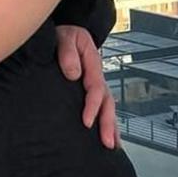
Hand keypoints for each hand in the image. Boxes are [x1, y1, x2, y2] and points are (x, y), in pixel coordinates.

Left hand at [55, 24, 118, 148]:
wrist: (67, 31)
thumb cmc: (64, 35)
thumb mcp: (65, 37)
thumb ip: (68, 52)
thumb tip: (73, 74)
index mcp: (92, 64)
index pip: (95, 89)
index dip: (92, 106)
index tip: (86, 122)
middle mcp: (97, 76)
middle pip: (108, 102)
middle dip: (107, 123)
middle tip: (106, 142)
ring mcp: (97, 83)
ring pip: (109, 107)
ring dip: (111, 126)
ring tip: (112, 145)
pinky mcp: (92, 88)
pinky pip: (103, 106)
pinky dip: (108, 121)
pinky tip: (109, 136)